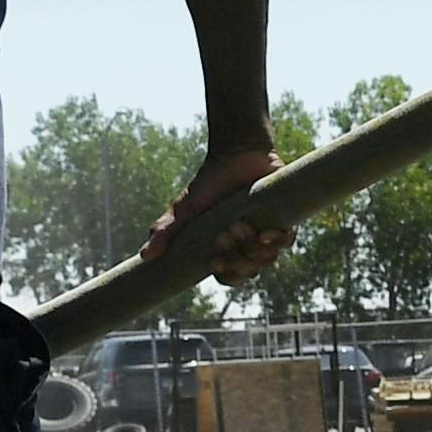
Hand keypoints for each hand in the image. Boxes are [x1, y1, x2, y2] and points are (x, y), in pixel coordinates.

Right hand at [159, 140, 287, 284]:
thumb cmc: (209, 182)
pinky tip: (265, 232)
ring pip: (268, 259)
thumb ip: (166, 231)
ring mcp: (267, 232)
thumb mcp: (184, 208)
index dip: (227, 275)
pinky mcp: (286, 218)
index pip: (231, 276)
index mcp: (227, 248)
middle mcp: (249, 244)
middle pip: (249, 271)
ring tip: (239, 225)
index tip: (215, 261)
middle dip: (237, 259)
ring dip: (253, 249)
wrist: (235, 154)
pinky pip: (287, 241)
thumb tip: (145, 255)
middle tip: (224, 235)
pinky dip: (277, 241)